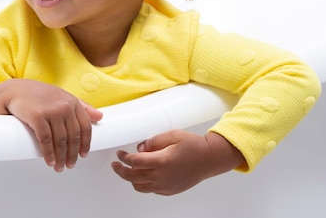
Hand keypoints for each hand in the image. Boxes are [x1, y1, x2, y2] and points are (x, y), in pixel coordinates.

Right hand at [0, 79, 102, 171]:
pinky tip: (50, 161)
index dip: (85, 143)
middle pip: (73, 136)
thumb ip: (82, 106)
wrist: (15, 90)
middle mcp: (64, 106)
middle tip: (70, 165)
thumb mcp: (63, 97)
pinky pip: (45, 140)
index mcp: (73, 101)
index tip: (83, 155)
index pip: (85, 126)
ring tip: (59, 167)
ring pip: (60, 140)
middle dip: (72, 154)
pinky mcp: (37, 116)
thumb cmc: (40, 95)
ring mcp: (51, 111)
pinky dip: (49, 153)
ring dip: (61, 157)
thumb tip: (100, 117)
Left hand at [111, 130, 244, 194]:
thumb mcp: (172, 135)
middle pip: (132, 177)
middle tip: (116, 165)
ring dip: (131, 179)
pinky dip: (143, 183)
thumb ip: (153, 141)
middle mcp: (162, 176)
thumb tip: (140, 148)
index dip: (123, 158)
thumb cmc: (194, 146)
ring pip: (139, 187)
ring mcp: (165, 186)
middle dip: (121, 170)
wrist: (209, 159)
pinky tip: (144, 175)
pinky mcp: (169, 190)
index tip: (120, 154)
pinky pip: (151, 190)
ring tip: (128, 170)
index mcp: (161, 161)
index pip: (134, 162)